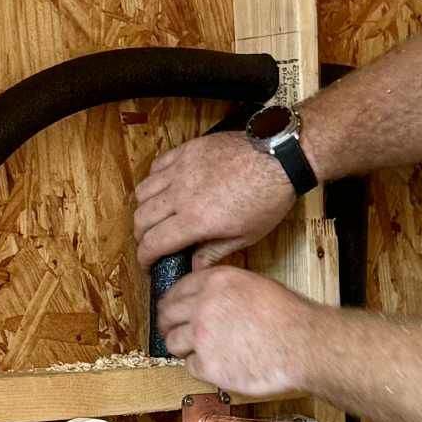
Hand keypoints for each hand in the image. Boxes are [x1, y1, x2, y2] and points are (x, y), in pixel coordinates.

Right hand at [133, 131, 294, 270]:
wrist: (280, 159)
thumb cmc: (268, 199)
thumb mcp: (245, 236)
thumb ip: (213, 253)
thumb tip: (194, 271)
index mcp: (195, 220)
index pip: (153, 243)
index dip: (144, 258)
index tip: (147, 264)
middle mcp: (181, 194)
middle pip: (141, 218)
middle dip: (141, 236)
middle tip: (151, 243)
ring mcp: (181, 169)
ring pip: (143, 191)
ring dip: (144, 208)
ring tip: (156, 217)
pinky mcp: (187, 150)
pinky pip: (157, 166)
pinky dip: (154, 181)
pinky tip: (166, 189)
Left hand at [156, 265, 316, 398]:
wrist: (304, 345)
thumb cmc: (290, 317)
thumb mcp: (255, 285)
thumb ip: (226, 290)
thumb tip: (209, 299)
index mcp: (215, 281)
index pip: (176, 290)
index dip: (172, 304)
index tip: (172, 312)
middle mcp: (202, 305)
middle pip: (166, 316)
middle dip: (169, 326)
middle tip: (176, 334)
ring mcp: (202, 336)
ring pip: (172, 343)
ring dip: (183, 348)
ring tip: (202, 352)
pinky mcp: (207, 365)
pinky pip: (190, 367)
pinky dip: (201, 368)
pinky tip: (220, 365)